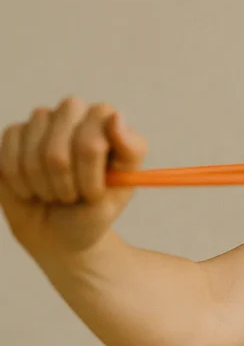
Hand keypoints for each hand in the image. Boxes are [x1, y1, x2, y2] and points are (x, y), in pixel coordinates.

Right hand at [0, 97, 147, 256]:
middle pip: (65, 137)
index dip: (93, 164)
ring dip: (46, 185)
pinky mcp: (15, 133)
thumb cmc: (94, 209)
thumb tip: (116, 116)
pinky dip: (22, 182)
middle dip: (68, 178)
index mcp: (110, 122)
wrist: (59, 232)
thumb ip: (130, 150)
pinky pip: (11, 152)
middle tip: (74, 197)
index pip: (100, 118)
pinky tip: (31, 191)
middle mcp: (77, 113)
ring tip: (56, 195)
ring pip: (38, 149)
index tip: (95, 192)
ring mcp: (44, 120)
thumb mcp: (122, 187)